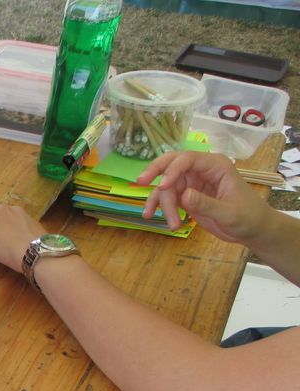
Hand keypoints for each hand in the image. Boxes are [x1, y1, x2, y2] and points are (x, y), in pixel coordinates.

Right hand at [138, 151, 270, 242]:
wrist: (251, 229)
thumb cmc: (247, 216)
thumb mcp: (229, 213)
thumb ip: (207, 204)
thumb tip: (184, 196)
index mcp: (215, 166)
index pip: (188, 159)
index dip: (172, 170)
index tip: (162, 186)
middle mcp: (200, 170)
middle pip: (171, 163)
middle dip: (155, 171)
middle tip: (140, 182)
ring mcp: (191, 183)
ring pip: (166, 186)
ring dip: (162, 203)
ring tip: (171, 224)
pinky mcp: (185, 196)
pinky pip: (166, 197)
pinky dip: (158, 206)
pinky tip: (150, 216)